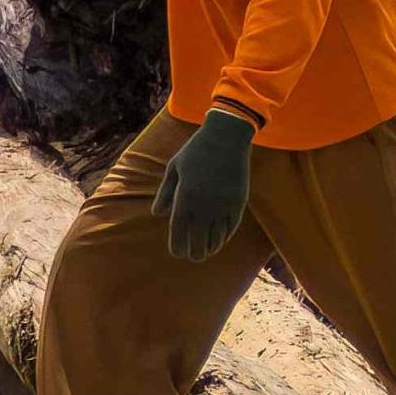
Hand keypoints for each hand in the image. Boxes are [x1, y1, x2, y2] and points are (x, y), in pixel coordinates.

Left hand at [152, 107, 256, 262]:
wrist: (226, 137)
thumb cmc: (195, 151)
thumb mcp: (174, 168)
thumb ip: (165, 193)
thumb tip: (157, 214)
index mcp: (185, 197)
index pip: (179, 232)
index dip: (177, 247)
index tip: (177, 253)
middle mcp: (203, 205)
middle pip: (198, 241)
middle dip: (194, 252)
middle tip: (192, 256)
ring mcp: (222, 205)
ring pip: (216, 238)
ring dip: (210, 248)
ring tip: (205, 252)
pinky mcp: (238, 203)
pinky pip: (230, 228)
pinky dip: (224, 237)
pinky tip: (219, 240)